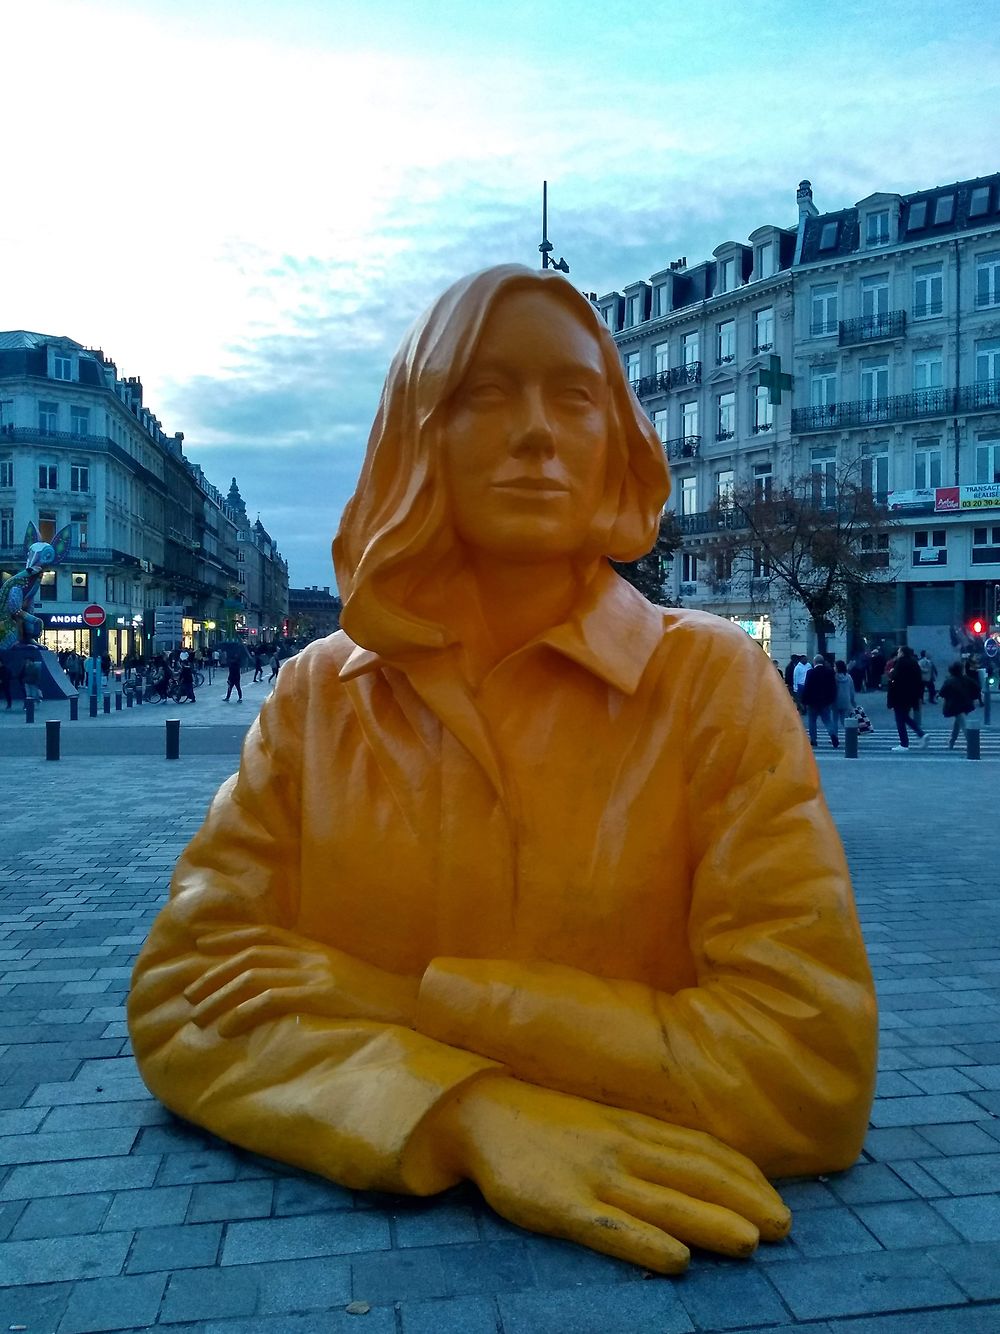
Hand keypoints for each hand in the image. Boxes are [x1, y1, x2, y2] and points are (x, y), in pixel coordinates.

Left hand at [182, 924, 418, 1036]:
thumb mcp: (341, 979)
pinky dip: (242, 1013)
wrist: (412, 1004)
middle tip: (188, 993)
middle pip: (251, 955)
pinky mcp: (320, 994)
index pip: (265, 934)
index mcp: (315, 949)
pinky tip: (225, 1029)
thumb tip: (281, 989)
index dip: (231, 936)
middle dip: (215, 973)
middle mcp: (311, 955)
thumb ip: (313, 975)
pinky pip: (271, 999)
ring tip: (197, 1018)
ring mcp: (315, 973)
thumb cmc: (378, 999)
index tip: (202, 944)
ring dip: (220, 997)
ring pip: (253, 976)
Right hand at [434, 1074, 789, 1272]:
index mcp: (634, 1127)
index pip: (702, 1150)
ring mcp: (593, 1176)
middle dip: (743, 1200)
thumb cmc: (552, 1125)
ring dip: (710, 1221)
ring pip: (662, 1200)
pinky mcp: (562, 1205)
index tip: (779, 1199)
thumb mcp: (606, 1123)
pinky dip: (647, 1242)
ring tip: (750, 1242)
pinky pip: (611, 1227)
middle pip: (693, 1174)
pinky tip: (675, 1259)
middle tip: (784, 1227)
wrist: (483, 1114)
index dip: (745, 1176)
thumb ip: (648, 1142)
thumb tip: (701, 1166)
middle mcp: (622, 1148)